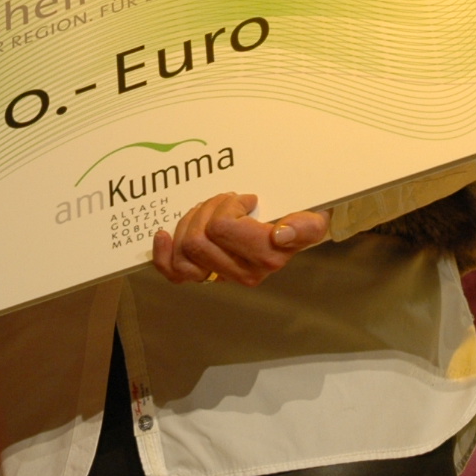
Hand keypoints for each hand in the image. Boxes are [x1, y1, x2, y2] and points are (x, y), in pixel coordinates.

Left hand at [150, 193, 328, 285]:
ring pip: (184, 251)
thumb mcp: (311, 220)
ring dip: (190, 223)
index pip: (221, 228)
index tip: (246, 199)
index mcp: (265, 257)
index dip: (227, 206)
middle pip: (198, 239)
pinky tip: (163, 235)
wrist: (297, 235)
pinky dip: (164, 255)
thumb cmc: (299, 224)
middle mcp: (243, 273)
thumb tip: (281, 236)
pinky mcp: (207, 276)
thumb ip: (304, 227)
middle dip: (207, 210)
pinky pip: (175, 273)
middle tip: (225, 200)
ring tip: (208, 210)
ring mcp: (223, 276)